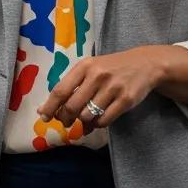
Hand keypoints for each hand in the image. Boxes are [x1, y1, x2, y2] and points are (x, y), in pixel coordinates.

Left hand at [35, 48, 163, 130]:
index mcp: (84, 66)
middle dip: (65, 118)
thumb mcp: (92, 69)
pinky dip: (97, 124)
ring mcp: (112, 88)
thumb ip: (74, 86)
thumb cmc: (111, 68)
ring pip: (87, 115)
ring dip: (83, 121)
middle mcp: (97, 75)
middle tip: (65, 122)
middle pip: (72, 106)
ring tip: (85, 118)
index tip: (43, 116)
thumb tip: (54, 112)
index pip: (61, 90)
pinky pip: (104, 120)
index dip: (50, 106)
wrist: (144, 64)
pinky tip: (98, 119)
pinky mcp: (126, 100)